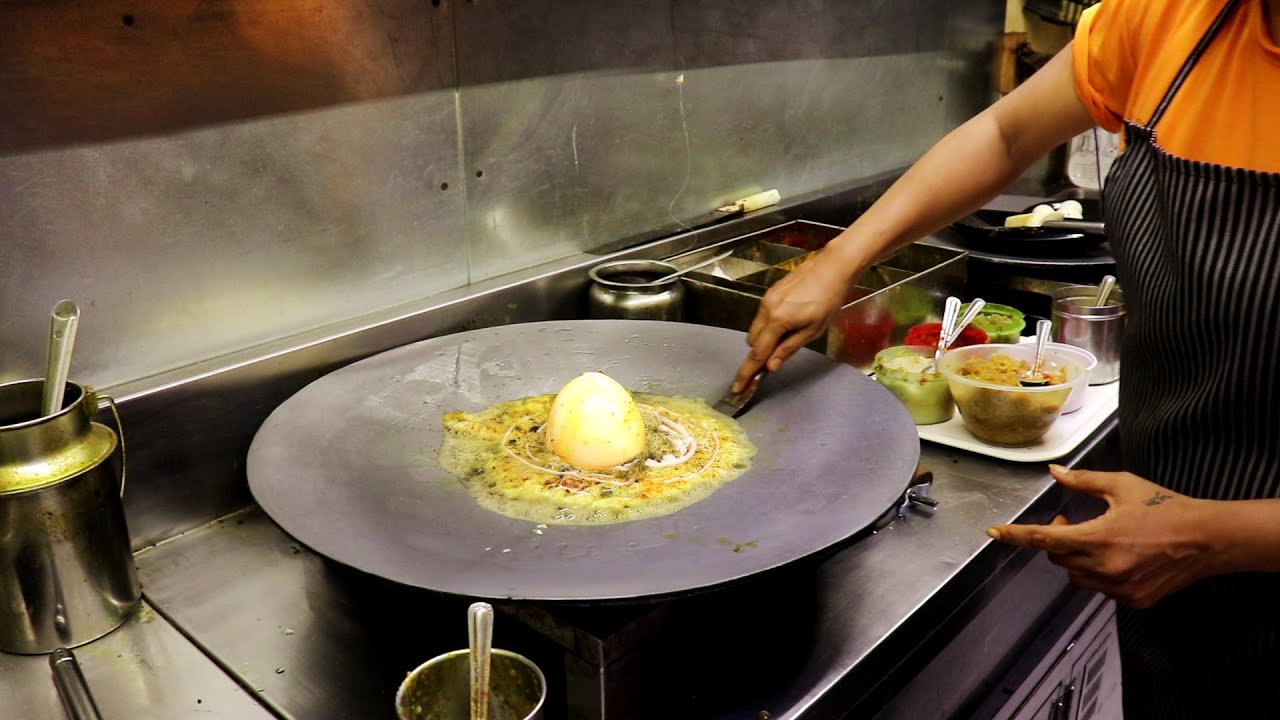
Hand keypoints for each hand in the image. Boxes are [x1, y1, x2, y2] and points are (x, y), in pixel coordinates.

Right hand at [732, 256, 849, 390]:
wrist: (831, 268)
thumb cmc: (828, 299)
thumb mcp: (813, 330)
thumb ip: (788, 349)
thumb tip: (771, 366)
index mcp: (778, 321)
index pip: (757, 353)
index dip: (747, 372)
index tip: (739, 386)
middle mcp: (766, 309)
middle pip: (752, 342)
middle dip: (760, 353)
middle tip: (776, 359)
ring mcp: (766, 300)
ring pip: (755, 329)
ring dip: (765, 339)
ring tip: (790, 335)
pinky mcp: (770, 294)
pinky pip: (761, 317)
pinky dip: (768, 326)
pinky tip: (789, 322)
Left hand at [986, 465, 1217, 607]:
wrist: (1208, 539)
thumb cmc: (1165, 506)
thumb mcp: (1122, 485)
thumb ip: (1083, 481)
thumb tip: (1054, 472)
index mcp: (1099, 538)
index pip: (1044, 539)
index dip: (1016, 535)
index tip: (994, 533)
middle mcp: (1105, 568)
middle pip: (1058, 558)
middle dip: (1056, 540)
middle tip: (1069, 522)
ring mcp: (1120, 588)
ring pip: (1076, 576)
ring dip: (1075, 558)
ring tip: (1097, 538)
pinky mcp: (1134, 600)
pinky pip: (1100, 588)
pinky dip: (1098, 573)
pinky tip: (1119, 556)